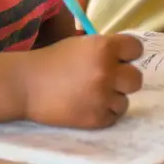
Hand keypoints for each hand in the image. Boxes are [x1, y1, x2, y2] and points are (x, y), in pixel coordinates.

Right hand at [23, 33, 144, 128]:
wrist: (27, 85)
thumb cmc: (52, 61)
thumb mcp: (81, 45)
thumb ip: (104, 49)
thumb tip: (125, 56)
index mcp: (103, 47)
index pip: (136, 49)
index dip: (128, 54)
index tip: (120, 59)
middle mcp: (107, 71)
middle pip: (136, 79)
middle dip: (124, 79)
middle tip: (108, 80)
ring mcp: (102, 96)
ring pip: (125, 100)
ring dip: (112, 98)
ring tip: (91, 94)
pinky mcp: (96, 118)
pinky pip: (113, 116)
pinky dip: (103, 112)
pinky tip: (87, 105)